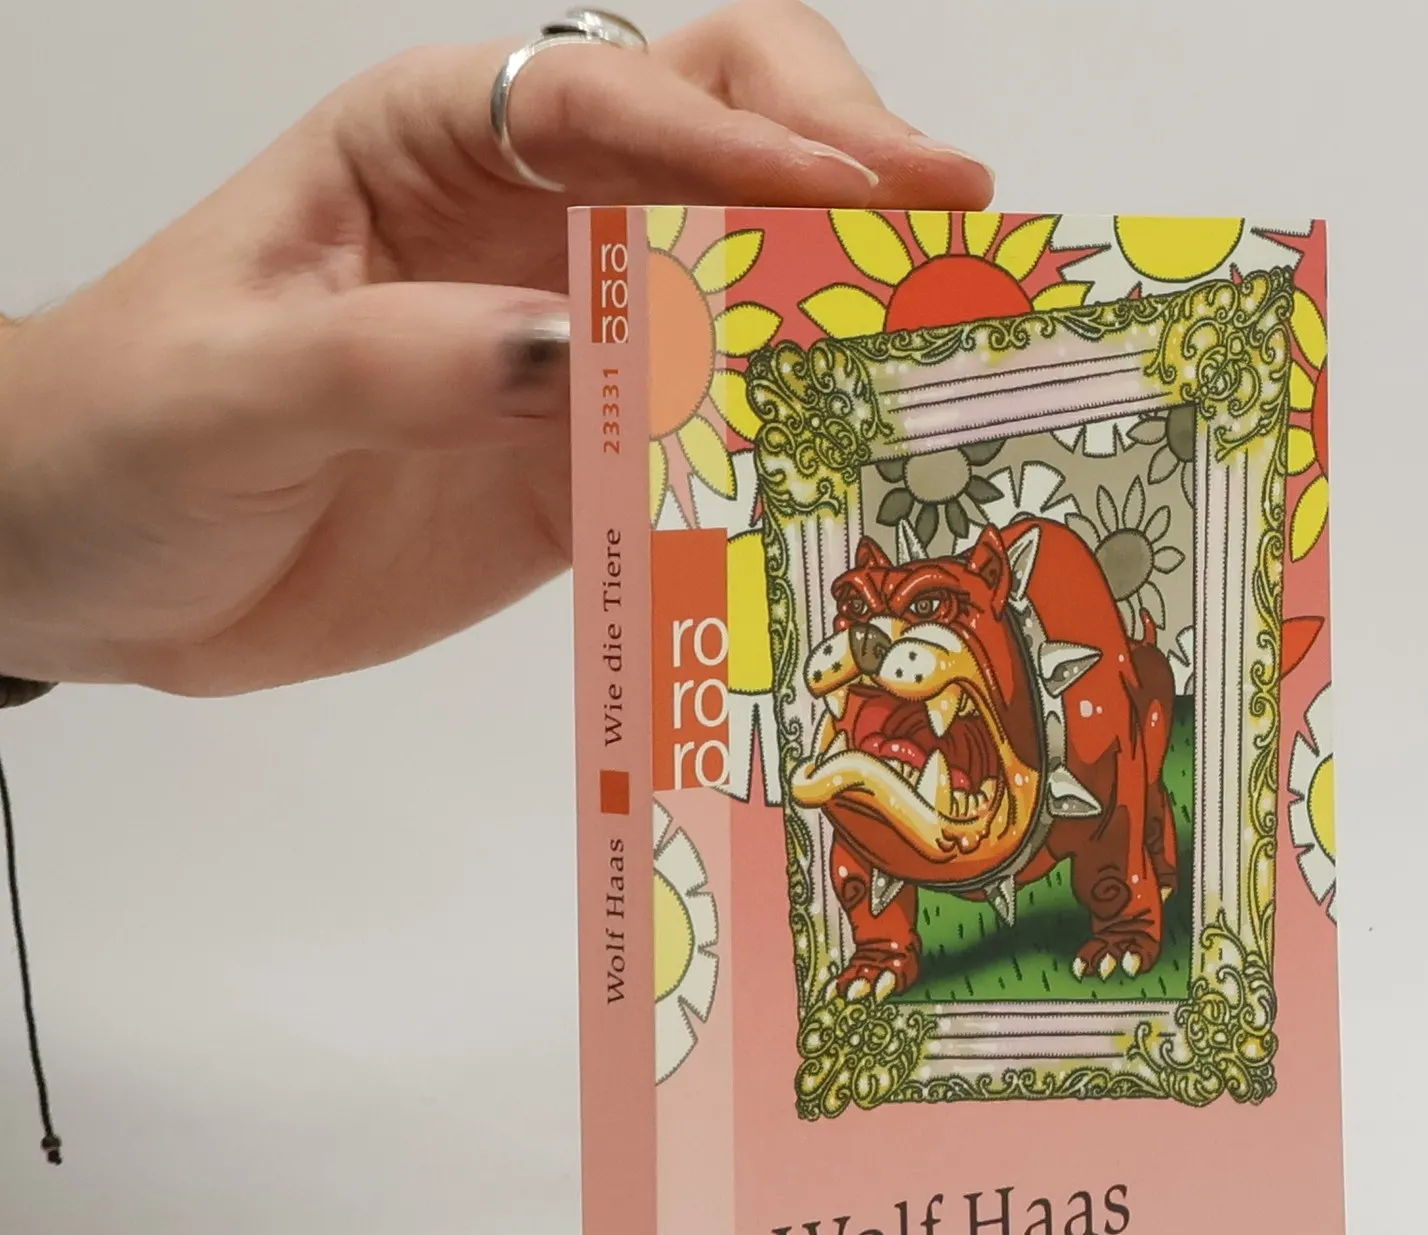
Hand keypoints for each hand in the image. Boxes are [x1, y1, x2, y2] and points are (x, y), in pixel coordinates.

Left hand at [0, 0, 991, 694]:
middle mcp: (526, 226)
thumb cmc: (123, 431)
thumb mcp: (232, 383)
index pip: (610, 101)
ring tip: (951, 368)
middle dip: (842, 174)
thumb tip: (570, 354)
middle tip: (956, 237)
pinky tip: (857, 494)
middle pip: (719, 147)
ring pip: (742, 304)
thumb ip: (392, 359)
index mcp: (433, 145)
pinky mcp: (584, 473)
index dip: (745, 134)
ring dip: (843, 327)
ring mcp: (571, 353)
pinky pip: (707, 456)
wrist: (94, 563)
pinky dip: (784, 470)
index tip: (867, 188)